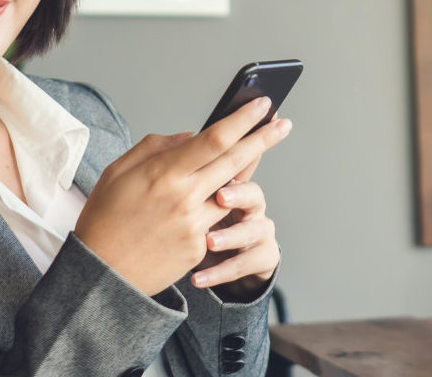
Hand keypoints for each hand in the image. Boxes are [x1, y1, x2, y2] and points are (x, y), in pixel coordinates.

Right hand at [74, 98, 293, 295]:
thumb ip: (156, 147)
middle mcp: (185, 198)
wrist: (101, 275)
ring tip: (256, 151)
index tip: (263, 104)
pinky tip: (221, 194)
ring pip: (233, 192)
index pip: (215, 139)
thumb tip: (192, 136)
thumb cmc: (104, 218)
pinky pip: (218, 219)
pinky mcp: (199, 248)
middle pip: (236, 162)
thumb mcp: (119, 171)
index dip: (243, 119)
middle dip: (264, 138)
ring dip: (246, 172)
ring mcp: (195, 225)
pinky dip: (220, 204)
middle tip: (283, 123)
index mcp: (163, 173)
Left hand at [193, 171, 280, 298]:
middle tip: (220, 198)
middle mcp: (253, 207)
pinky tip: (198, 278)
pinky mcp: (266, 257)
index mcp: (235, 189)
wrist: (226, 263)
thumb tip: (165, 152)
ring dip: (230, 236)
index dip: (228, 166)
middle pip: (254, 195)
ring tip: (209, 242)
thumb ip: (185, 186)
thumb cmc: (203, 226)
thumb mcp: (194, 206)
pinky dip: (220, 272)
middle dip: (238, 195)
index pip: (238, 171)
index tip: (209, 167)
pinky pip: (246, 264)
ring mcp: (262, 232)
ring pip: (253, 231)